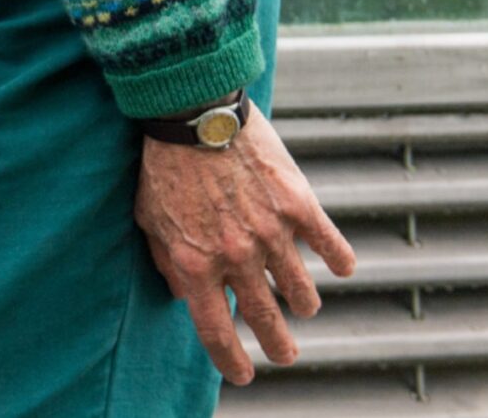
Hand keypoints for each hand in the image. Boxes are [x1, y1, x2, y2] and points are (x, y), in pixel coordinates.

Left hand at [134, 102, 358, 384]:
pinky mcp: (298, 205)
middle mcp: (234, 255)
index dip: (232, 360)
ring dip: (303, 304)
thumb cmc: (163, 164)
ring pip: (301, 291)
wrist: (192, 111)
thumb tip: (184, 297)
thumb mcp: (147, 218)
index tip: (245, 376)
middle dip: (278, 345)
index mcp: (194, 262)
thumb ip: (165, 260)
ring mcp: (270, 232)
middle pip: (264, 319)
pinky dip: (338, 261)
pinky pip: (330, 247)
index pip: (216, 330)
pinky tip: (340, 268)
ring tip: (303, 306)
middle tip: (286, 354)